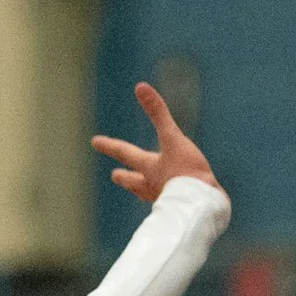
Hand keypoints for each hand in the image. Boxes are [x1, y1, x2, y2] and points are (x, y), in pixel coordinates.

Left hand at [92, 82, 219, 202]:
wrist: (201, 206)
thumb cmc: (186, 172)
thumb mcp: (172, 138)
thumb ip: (158, 113)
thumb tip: (140, 87)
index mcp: (150, 168)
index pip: (125, 153)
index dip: (110, 145)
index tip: (94, 141)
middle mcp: (153, 185)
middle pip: (133, 180)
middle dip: (124, 177)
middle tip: (114, 175)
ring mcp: (167, 198)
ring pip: (149, 194)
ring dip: (142, 190)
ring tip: (139, 191)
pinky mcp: (183, 208)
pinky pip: (171, 202)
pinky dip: (168, 199)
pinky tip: (172, 199)